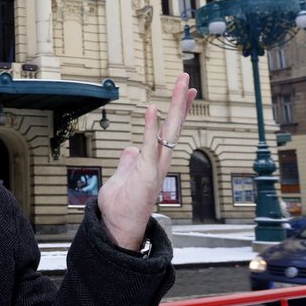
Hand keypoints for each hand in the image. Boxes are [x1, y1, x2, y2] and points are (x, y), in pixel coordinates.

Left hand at [97, 73, 196, 249]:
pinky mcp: (146, 173)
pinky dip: (151, 127)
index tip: (186, 91)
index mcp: (154, 160)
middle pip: (174, 125)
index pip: (168, 130)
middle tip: (187, 78)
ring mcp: (155, 167)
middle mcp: (159, 161)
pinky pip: (149, 145)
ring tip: (182, 84)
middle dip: (181, 101)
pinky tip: (153, 108)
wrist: (119, 228)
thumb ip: (128, 162)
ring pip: (169, 132)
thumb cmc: (121, 206)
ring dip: (175, 107)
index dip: (177, 110)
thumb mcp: (122, 177)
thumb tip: (130, 149)